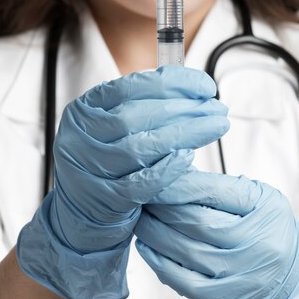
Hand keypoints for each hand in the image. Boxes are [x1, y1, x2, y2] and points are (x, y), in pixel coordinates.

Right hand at [16, 67, 228, 298]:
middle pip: (137, 115)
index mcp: (84, 110)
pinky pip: (141, 183)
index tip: (206, 86)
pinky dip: (168, 169)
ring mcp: (88, 170)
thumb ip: (144, 107)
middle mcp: (80, 136)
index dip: (174, 83)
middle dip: (185, 109)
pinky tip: (189, 158)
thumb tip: (191, 89)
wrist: (81, 216)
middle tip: (218, 109)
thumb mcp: (113, 129)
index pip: (132, 85)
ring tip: (216, 127)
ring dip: (185, 134)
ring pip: (140, 147)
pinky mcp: (103, 200)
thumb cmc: (108, 164)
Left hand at [135, 170, 298, 298]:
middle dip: (161, 204)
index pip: (212, 191)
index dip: (178, 182)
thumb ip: (221, 186)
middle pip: (194, 220)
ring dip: (154, 229)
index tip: (156, 171)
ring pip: (183, 248)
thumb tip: (175, 172)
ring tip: (140, 213)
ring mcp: (236, 274)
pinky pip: (181, 279)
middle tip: (140, 190)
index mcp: (263, 210)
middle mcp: (252, 244)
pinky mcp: (221, 298)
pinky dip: (158, 261)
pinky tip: (146, 245)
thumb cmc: (272, 230)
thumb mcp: (260, 197)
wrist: (295, 280)